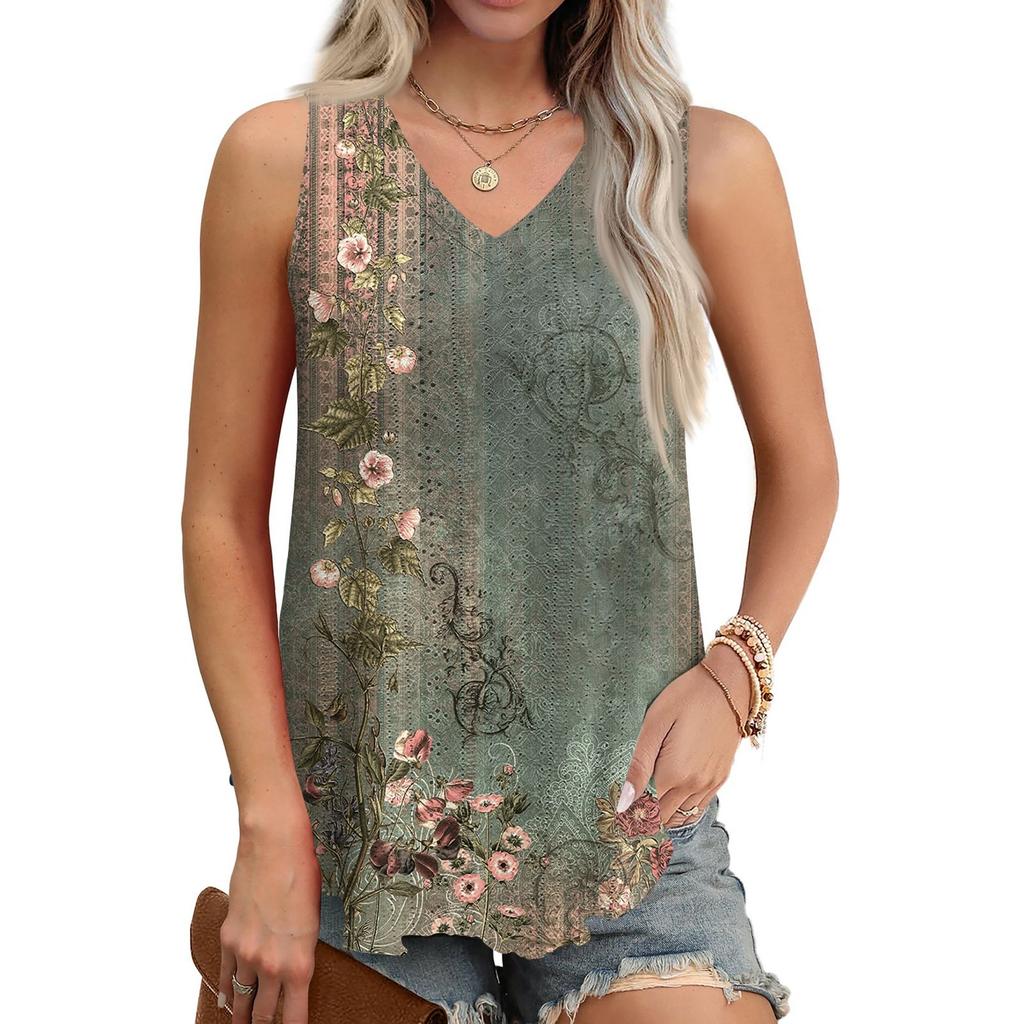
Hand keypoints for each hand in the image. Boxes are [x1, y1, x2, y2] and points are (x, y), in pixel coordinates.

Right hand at [218, 806, 321, 1023]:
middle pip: (263, 1014)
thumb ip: (301, 951)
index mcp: (300, 962)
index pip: (293, 1017)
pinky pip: (225, 976)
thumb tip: (293, 972)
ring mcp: (246, 953)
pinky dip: (225, 992)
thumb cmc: (302, 875)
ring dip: (242, 1015)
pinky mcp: (228, 938)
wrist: (274, 845)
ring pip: (241, 999)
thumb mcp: (313, 919)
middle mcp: (271, 964)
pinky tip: (226, 1002)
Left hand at [618, 644, 750, 827]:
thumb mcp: (654, 725)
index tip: (617, 805)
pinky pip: (699, 807)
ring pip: (682, 817)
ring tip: (647, 799)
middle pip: (663, 818)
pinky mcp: (722, 777)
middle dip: (644, 816)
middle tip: (628, 802)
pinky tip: (671, 794)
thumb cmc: (687, 697)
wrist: (730, 685)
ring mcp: (711, 783)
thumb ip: (639, 766)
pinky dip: (683, 809)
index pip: (646, 810)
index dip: (629, 810)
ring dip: (664, 814)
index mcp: (674, 774)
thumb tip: (623, 803)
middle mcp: (694, 785)